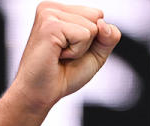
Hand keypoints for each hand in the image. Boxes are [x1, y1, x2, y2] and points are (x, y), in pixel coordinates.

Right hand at [0, 2, 121, 125]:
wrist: (41, 93)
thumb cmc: (63, 75)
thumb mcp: (95, 54)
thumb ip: (108, 38)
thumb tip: (104, 23)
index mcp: (60, 11)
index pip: (98, 15)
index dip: (93, 39)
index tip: (71, 49)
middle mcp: (52, 8)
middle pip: (97, 17)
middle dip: (88, 43)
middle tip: (65, 54)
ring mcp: (49, 13)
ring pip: (92, 27)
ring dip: (81, 49)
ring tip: (59, 55)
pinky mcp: (50, 25)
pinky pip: (84, 35)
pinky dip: (76, 52)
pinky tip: (57, 55)